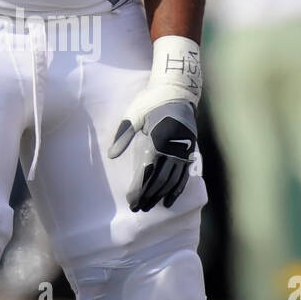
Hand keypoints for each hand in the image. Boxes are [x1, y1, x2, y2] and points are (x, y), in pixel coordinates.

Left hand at [108, 35, 201, 212]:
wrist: (178, 89)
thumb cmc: (152, 99)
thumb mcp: (134, 114)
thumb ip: (123, 135)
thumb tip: (111, 156)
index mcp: (158, 139)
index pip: (147, 171)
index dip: (139, 188)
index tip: (131, 201)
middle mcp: (173, 147)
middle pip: (160, 179)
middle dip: (148, 196)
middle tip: (138, 209)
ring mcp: (184, 150)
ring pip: (172, 179)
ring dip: (161, 195)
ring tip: (151, 208)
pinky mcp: (189, 150)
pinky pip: (183, 174)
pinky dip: (177, 189)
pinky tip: (170, 200)